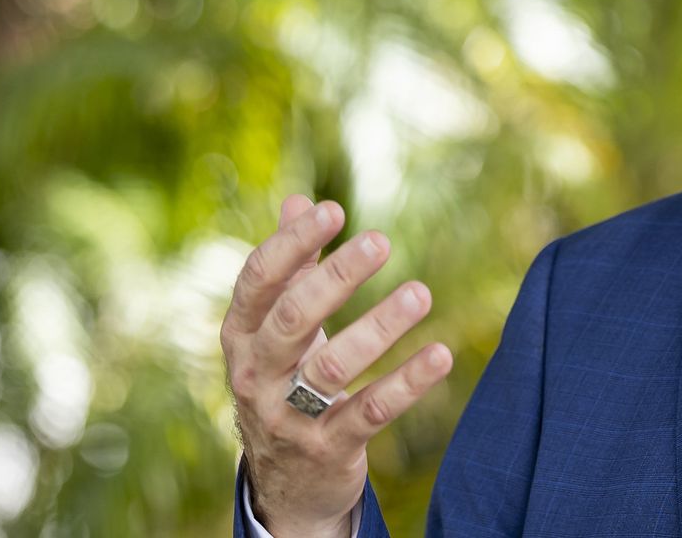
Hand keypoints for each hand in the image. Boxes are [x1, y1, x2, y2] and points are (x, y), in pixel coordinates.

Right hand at [223, 194, 453, 536]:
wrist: (283, 482)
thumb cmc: (283, 382)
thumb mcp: (273, 330)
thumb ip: (288, 269)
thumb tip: (298, 200)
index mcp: (240, 335)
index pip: (258, 281)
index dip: (292, 243)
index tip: (334, 209)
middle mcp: (256, 374)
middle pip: (293, 318)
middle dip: (336, 277)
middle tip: (381, 241)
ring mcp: (288, 416)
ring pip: (332, 366)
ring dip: (379, 326)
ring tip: (421, 292)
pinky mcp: (328, 448)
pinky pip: (371, 411)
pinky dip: (407, 382)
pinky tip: (441, 354)